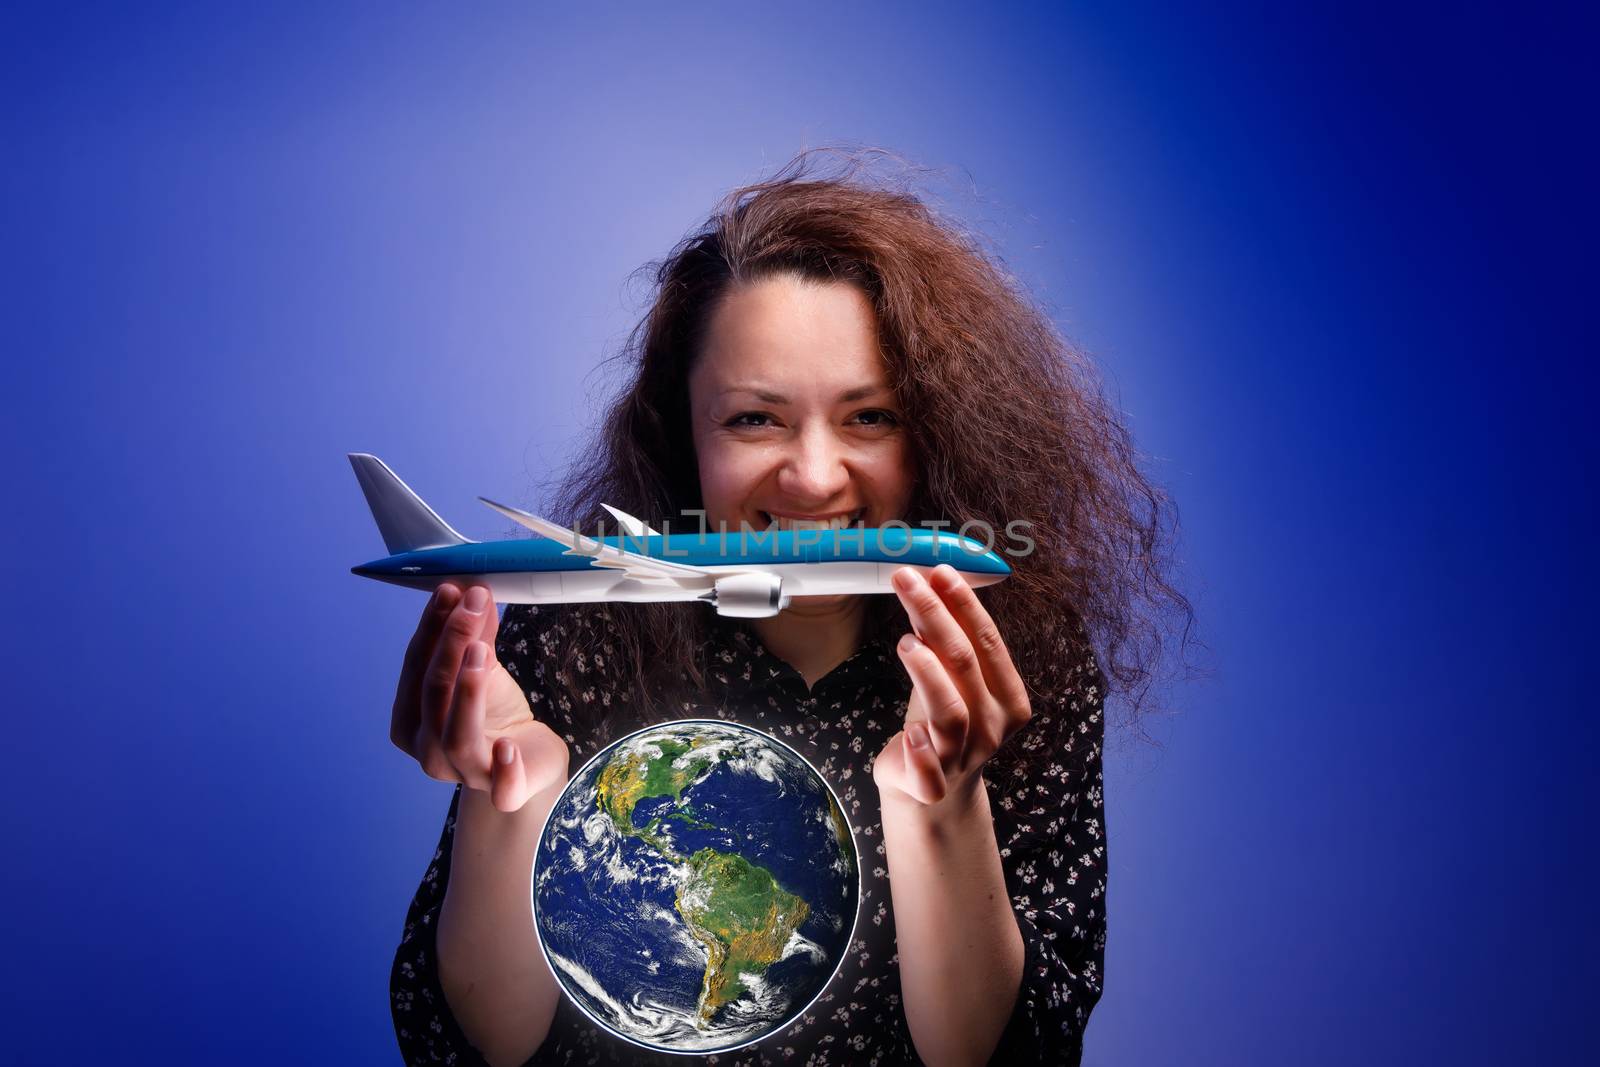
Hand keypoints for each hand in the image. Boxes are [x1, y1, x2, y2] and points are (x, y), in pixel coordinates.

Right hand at [391, 582, 568, 811]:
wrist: (528, 759)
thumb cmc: (494, 715)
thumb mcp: (482, 670)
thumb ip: (476, 636)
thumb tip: (473, 590)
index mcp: (411, 721)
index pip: (415, 667)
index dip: (432, 628)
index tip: (449, 589)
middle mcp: (428, 750)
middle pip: (433, 694)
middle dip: (450, 644)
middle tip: (472, 604)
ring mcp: (464, 774)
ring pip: (455, 736)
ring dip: (466, 691)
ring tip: (479, 650)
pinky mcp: (505, 791)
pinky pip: (501, 789)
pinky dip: (504, 769)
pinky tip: (508, 746)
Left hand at [872, 564, 1031, 808]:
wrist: (934, 793)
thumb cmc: (944, 722)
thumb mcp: (952, 679)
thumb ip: (947, 639)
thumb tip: (931, 578)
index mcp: (1009, 699)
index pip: (988, 642)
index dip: (964, 604)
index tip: (939, 571)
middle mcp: (992, 727)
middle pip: (965, 665)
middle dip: (935, 615)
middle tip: (907, 580)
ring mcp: (963, 758)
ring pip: (951, 712)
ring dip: (928, 673)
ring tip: (906, 641)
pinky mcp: (931, 786)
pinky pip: (929, 773)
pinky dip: (922, 754)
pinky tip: (910, 733)